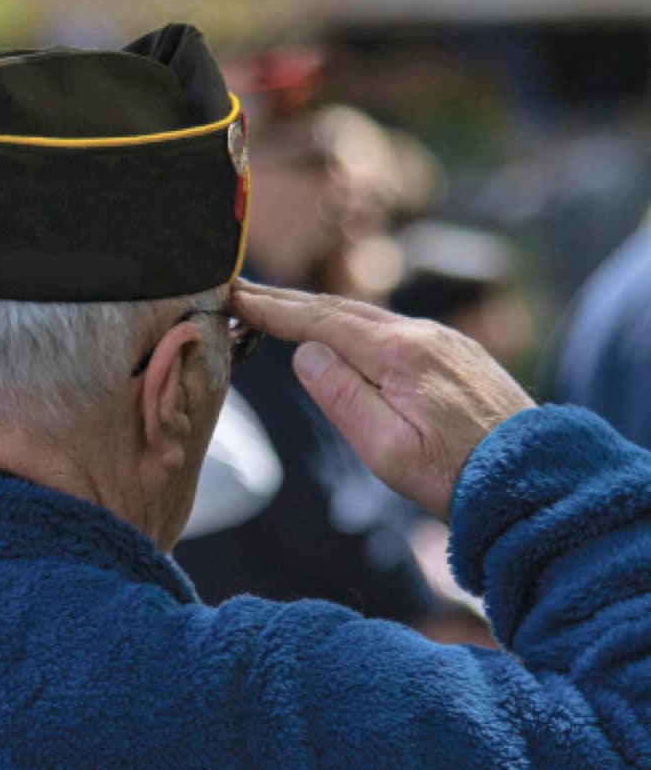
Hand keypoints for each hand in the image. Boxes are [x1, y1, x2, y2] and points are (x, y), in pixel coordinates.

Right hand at [230, 280, 535, 517]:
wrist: (534, 478)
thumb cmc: (454, 475)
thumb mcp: (386, 449)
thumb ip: (342, 397)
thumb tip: (305, 353)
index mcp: (400, 354)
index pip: (321, 321)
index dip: (273, 309)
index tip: (235, 296)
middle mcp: (422, 334)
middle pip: (341, 309)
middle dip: (288, 301)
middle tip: (243, 291)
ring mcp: (442, 340)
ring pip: (368, 315)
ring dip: (319, 310)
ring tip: (282, 309)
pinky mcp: (455, 354)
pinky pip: (392, 327)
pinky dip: (353, 323)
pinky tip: (341, 330)